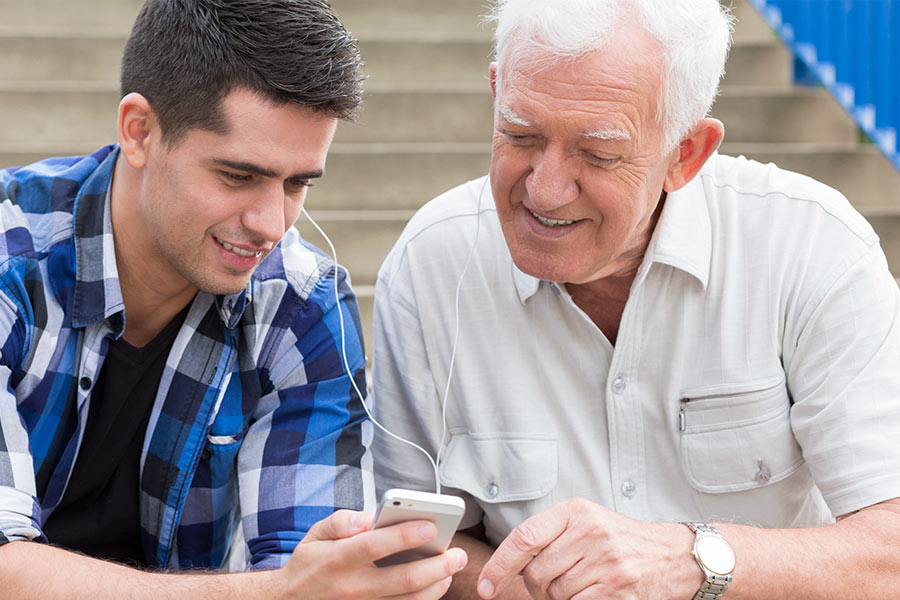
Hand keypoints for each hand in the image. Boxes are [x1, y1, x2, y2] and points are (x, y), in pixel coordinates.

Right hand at [277, 509, 467, 598]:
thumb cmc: (310, 563)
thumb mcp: (315, 534)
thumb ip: (340, 521)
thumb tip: (368, 517)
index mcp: (337, 559)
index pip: (374, 546)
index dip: (403, 535)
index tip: (430, 525)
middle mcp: (351, 587)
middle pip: (402, 579)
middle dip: (436, 566)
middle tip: (458, 554)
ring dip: (436, 587)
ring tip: (451, 570)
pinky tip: (435, 587)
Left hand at [476, 499, 690, 599]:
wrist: (672, 555)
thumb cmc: (621, 539)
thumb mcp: (585, 522)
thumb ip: (549, 536)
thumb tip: (507, 566)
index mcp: (575, 511)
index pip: (524, 538)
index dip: (499, 565)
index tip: (486, 585)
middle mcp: (589, 532)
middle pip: (536, 573)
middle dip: (537, 587)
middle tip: (555, 583)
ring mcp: (605, 560)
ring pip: (554, 594)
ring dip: (559, 598)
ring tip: (582, 585)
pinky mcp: (617, 588)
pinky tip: (592, 594)